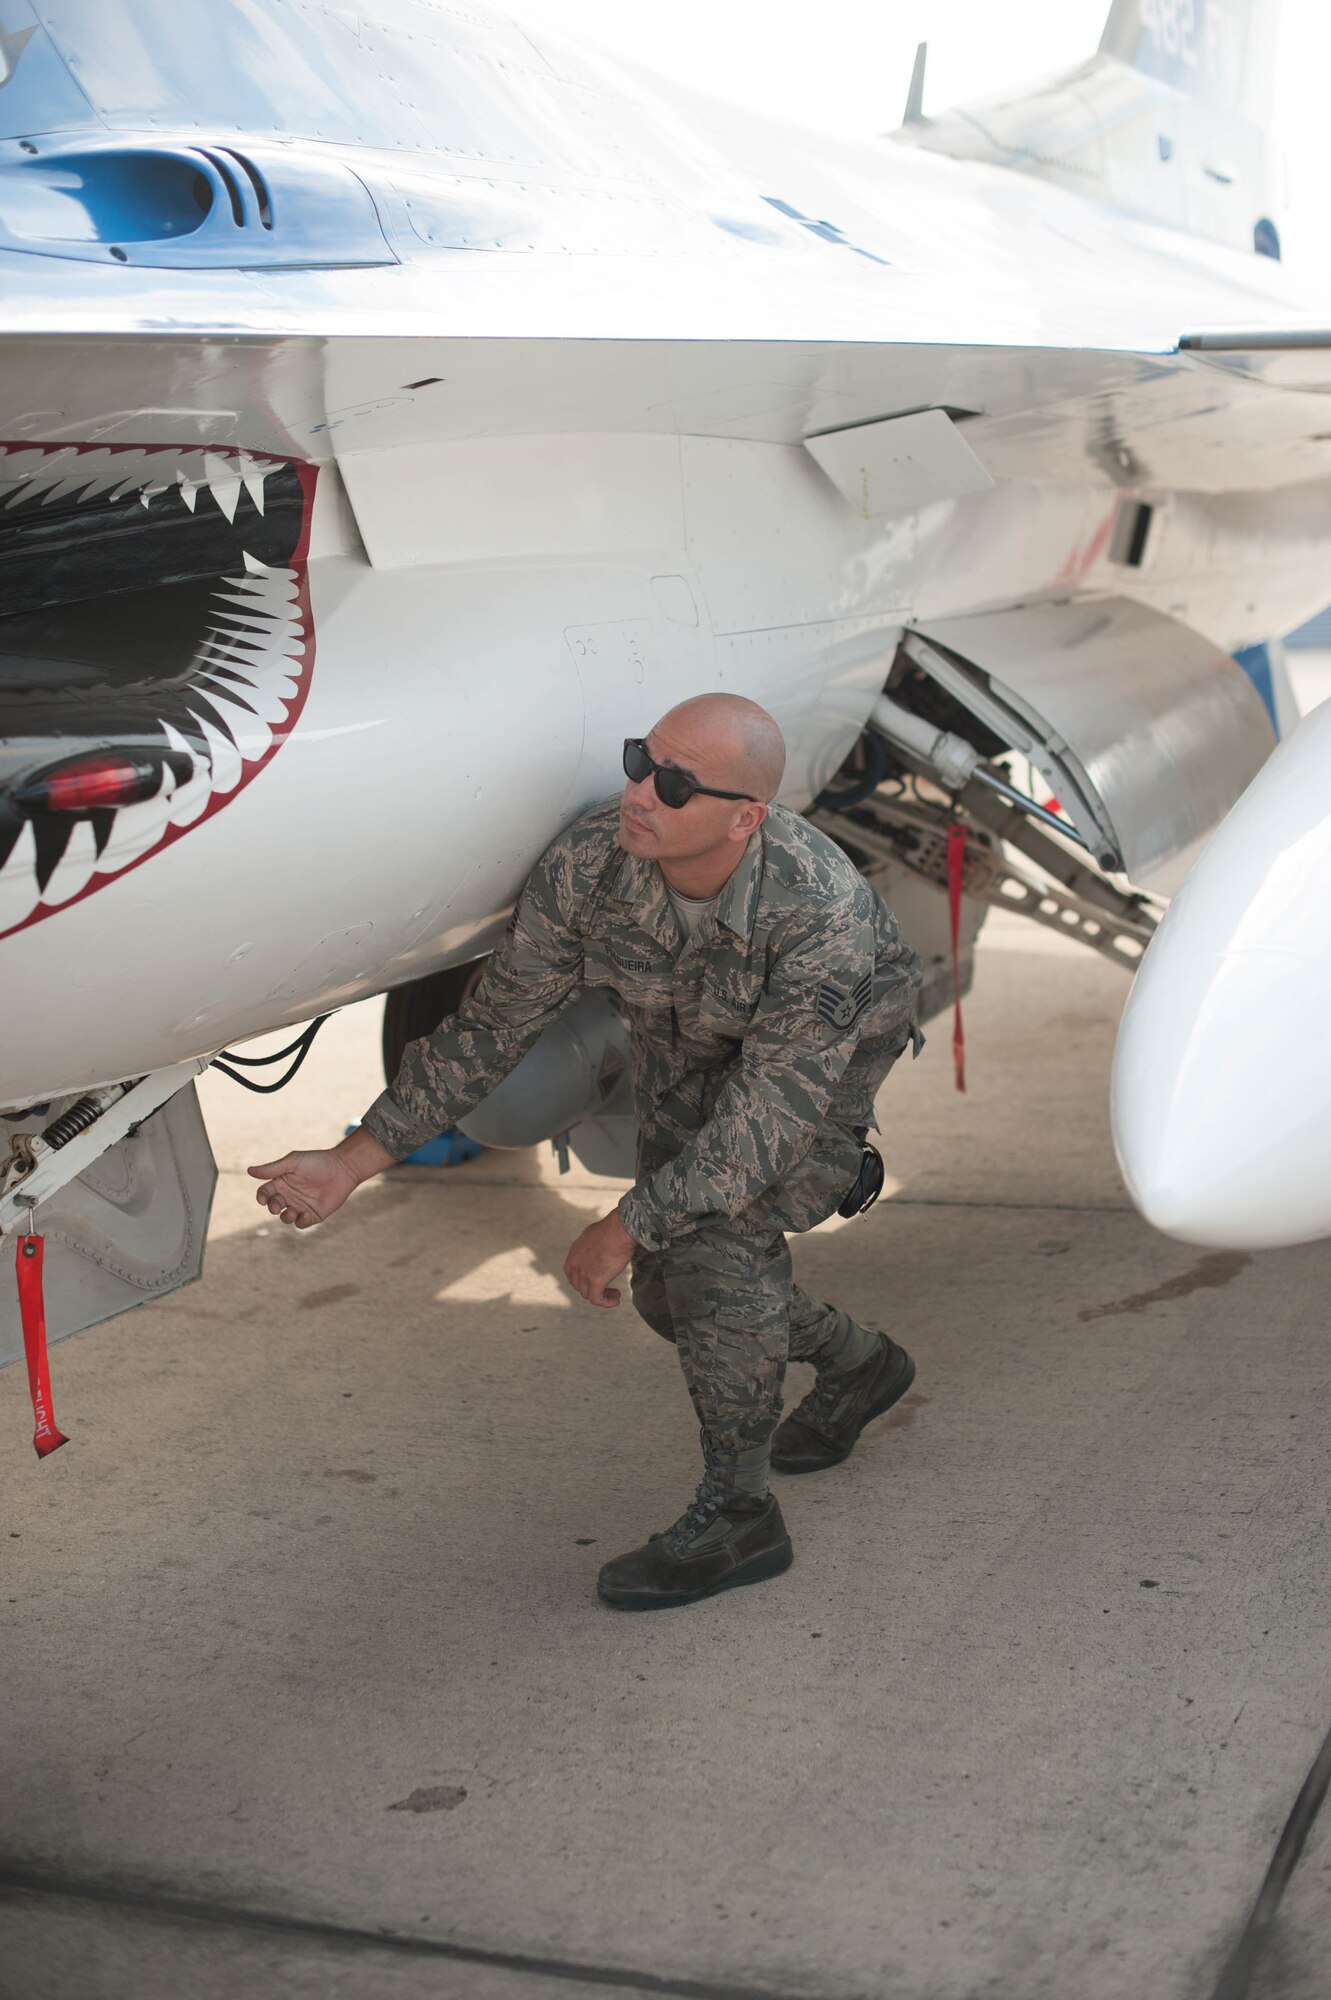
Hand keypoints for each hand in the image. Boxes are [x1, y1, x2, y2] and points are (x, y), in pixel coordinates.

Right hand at [249, 1145, 364, 1228]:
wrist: (343, 1168)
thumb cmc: (317, 1162)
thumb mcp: (293, 1162)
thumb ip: (272, 1169)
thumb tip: (249, 1171)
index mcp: (282, 1182)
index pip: (265, 1192)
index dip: (261, 1197)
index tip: (263, 1198)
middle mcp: (289, 1195)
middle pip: (273, 1206)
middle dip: (273, 1208)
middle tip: (278, 1206)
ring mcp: (301, 1206)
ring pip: (286, 1218)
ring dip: (286, 1217)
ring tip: (293, 1211)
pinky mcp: (314, 1214)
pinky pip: (302, 1223)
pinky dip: (300, 1222)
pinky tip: (305, 1214)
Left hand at [564, 1208, 636, 1308]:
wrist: (619, 1229)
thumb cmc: (613, 1228)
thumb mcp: (596, 1234)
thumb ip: (593, 1243)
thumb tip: (600, 1246)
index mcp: (574, 1252)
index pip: (571, 1273)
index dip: (581, 1281)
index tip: (596, 1280)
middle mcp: (575, 1263)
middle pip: (579, 1285)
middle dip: (592, 1289)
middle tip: (607, 1288)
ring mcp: (583, 1273)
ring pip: (588, 1294)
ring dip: (602, 1296)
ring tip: (615, 1294)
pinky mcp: (595, 1281)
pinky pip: (597, 1299)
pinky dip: (606, 1302)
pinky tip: (616, 1300)